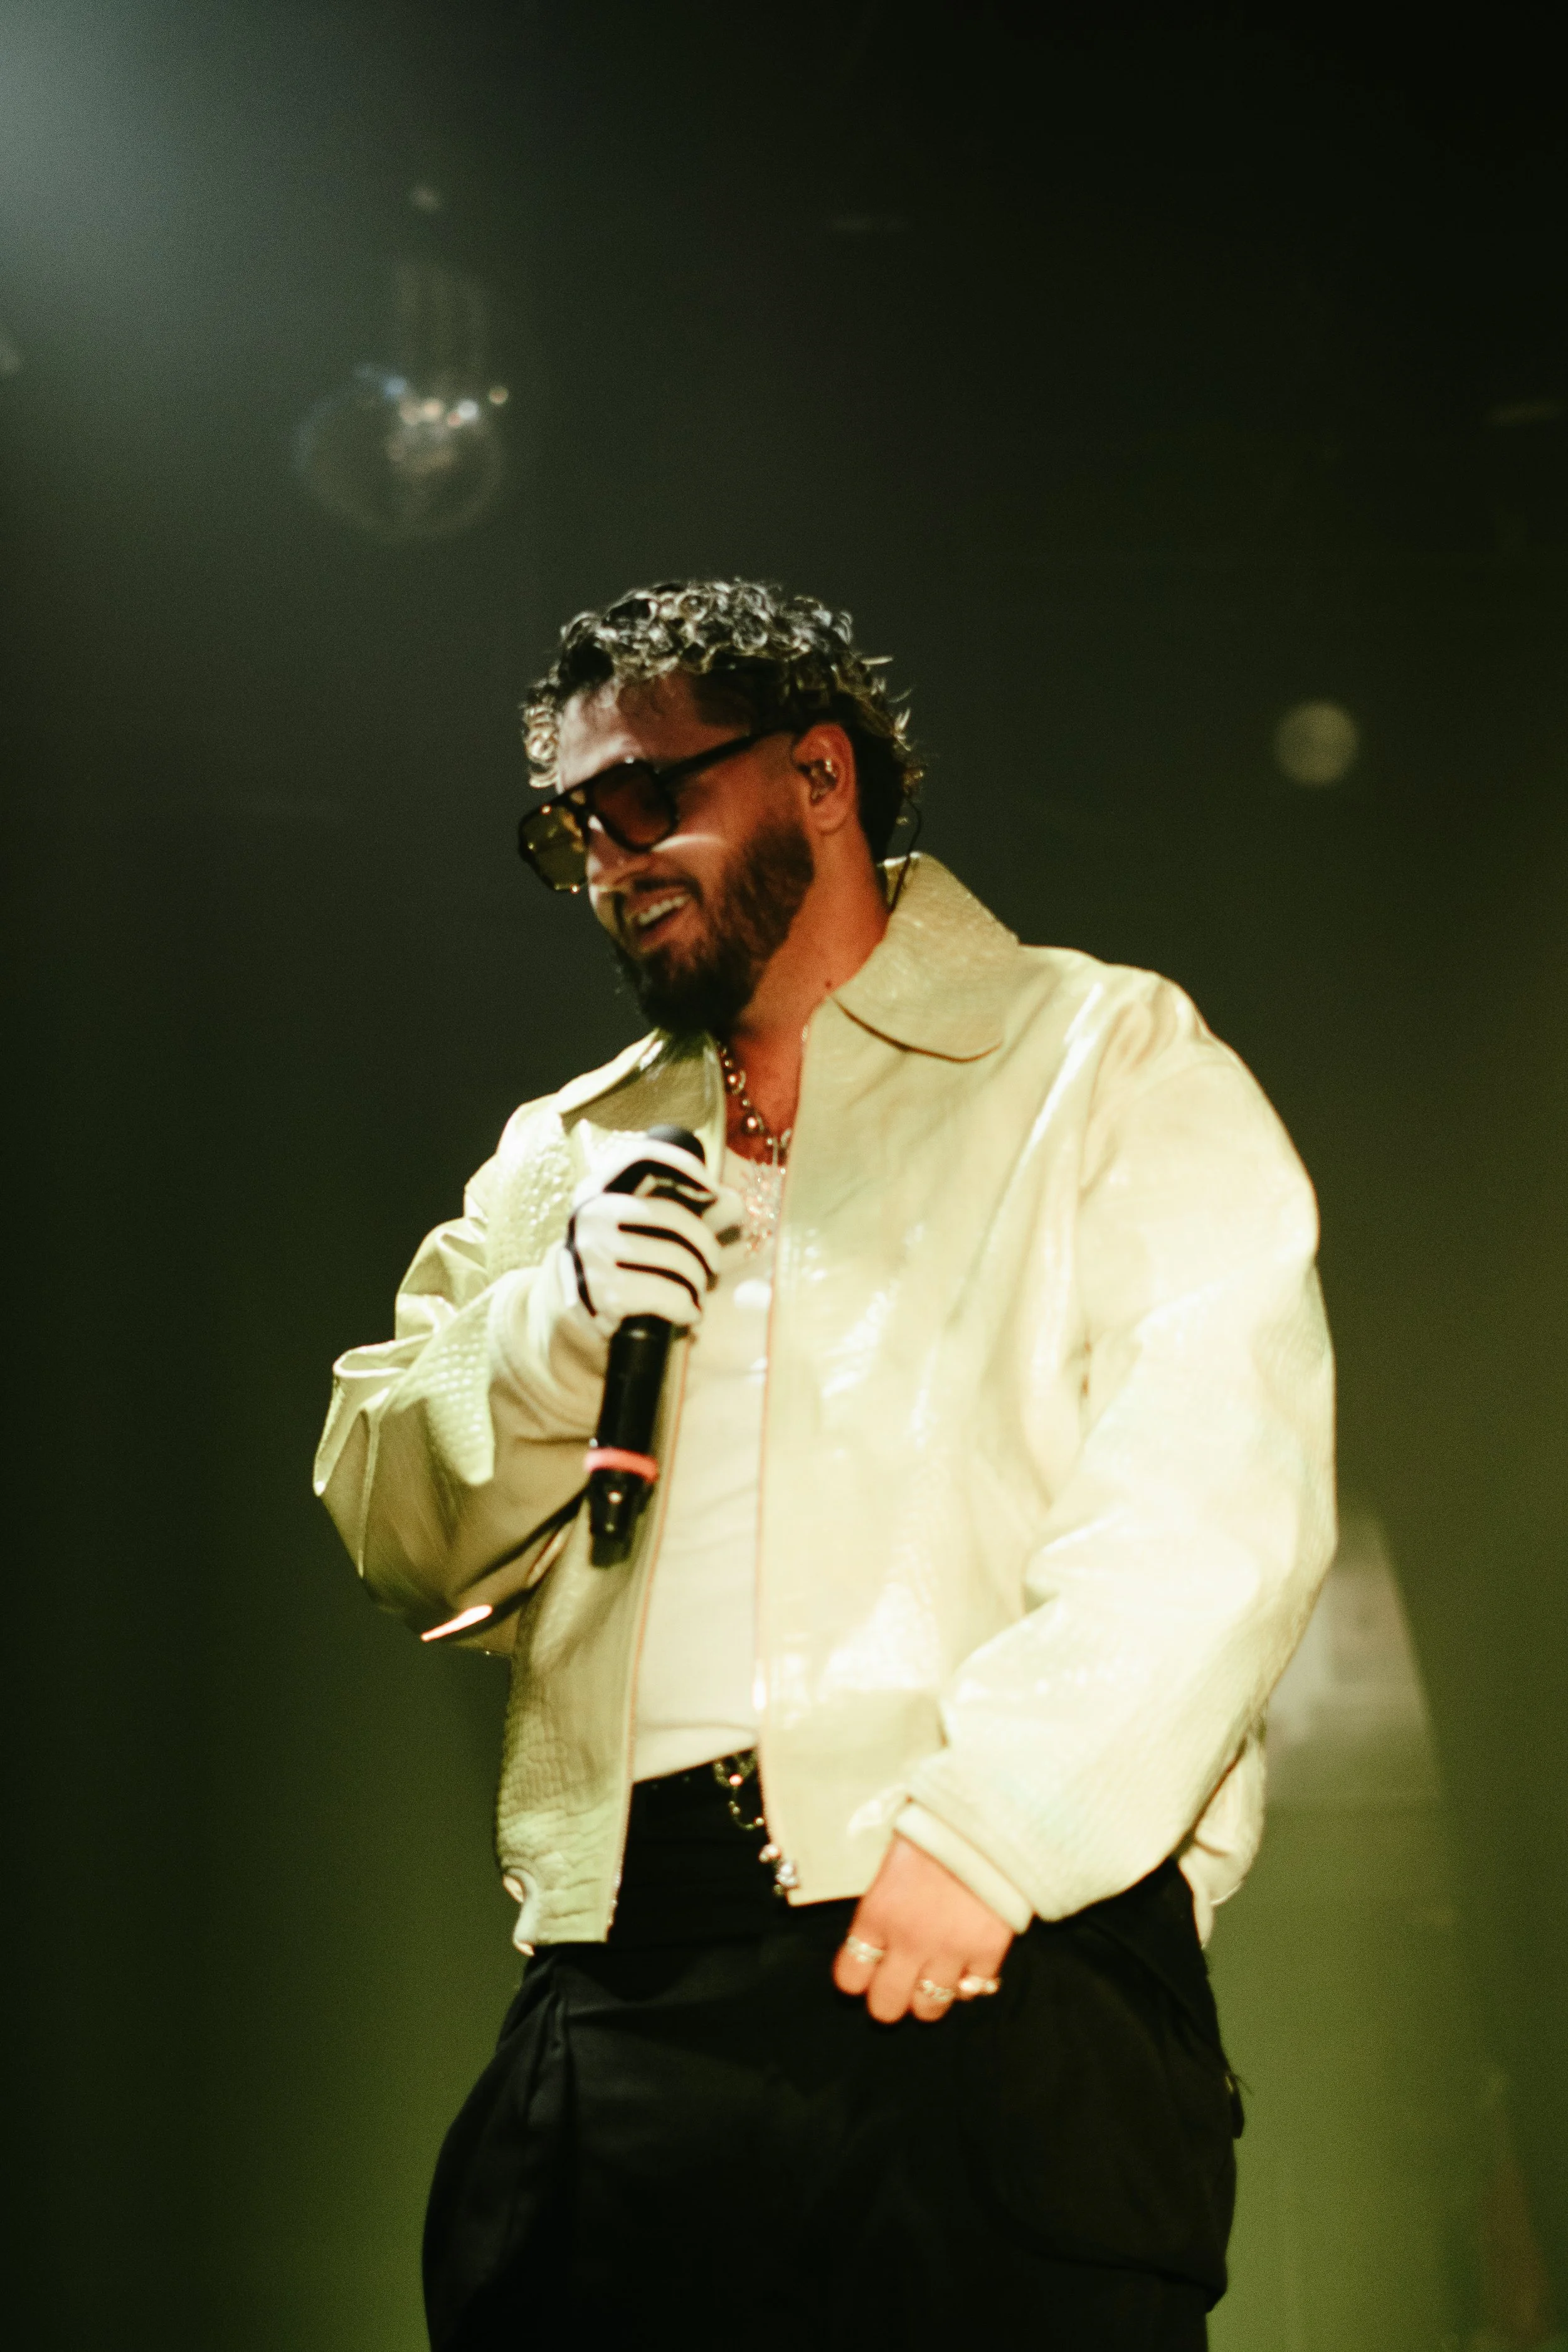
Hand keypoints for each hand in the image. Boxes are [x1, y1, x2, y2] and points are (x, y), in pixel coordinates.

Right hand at [565, 1136, 740, 1336]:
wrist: (574, 1310)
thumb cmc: (622, 1259)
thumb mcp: (644, 1227)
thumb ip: (692, 1211)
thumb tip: (735, 1202)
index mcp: (598, 1188)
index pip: (644, 1157)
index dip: (685, 1165)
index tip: (713, 1189)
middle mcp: (591, 1215)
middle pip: (672, 1215)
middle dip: (705, 1243)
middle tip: (713, 1265)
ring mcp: (595, 1254)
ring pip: (677, 1259)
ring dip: (699, 1281)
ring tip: (697, 1291)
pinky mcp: (606, 1294)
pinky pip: (670, 1295)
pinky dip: (688, 1307)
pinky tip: (688, 1312)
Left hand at [833, 1835, 1014, 2023]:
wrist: (988, 1820)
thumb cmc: (933, 1830)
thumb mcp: (892, 1864)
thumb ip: (883, 1905)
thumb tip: (878, 1934)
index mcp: (877, 1914)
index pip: (849, 1976)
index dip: (857, 1978)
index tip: (865, 1973)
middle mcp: (908, 1941)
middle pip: (886, 2006)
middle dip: (889, 2000)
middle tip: (899, 1985)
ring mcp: (949, 1951)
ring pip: (929, 2009)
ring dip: (929, 1998)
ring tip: (933, 1979)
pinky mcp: (987, 1953)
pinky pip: (972, 1991)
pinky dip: (969, 1984)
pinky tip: (966, 1966)